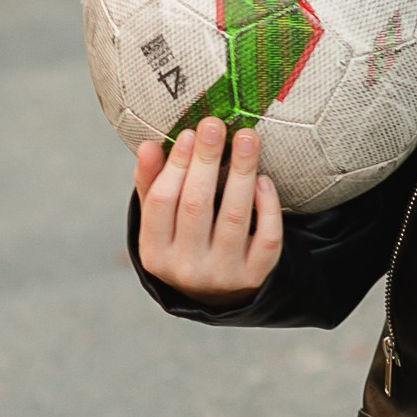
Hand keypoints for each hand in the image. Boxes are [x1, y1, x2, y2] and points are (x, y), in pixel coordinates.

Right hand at [135, 119, 282, 306]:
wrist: (215, 292)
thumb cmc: (183, 242)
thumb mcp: (160, 221)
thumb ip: (152, 183)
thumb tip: (149, 146)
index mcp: (155, 253)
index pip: (161, 202)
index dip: (176, 166)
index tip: (189, 133)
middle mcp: (186, 268)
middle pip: (196, 206)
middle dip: (206, 161)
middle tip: (215, 125)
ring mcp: (223, 274)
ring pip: (234, 217)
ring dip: (241, 173)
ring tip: (247, 138)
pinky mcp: (255, 275)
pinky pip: (267, 237)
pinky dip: (268, 206)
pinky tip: (263, 179)